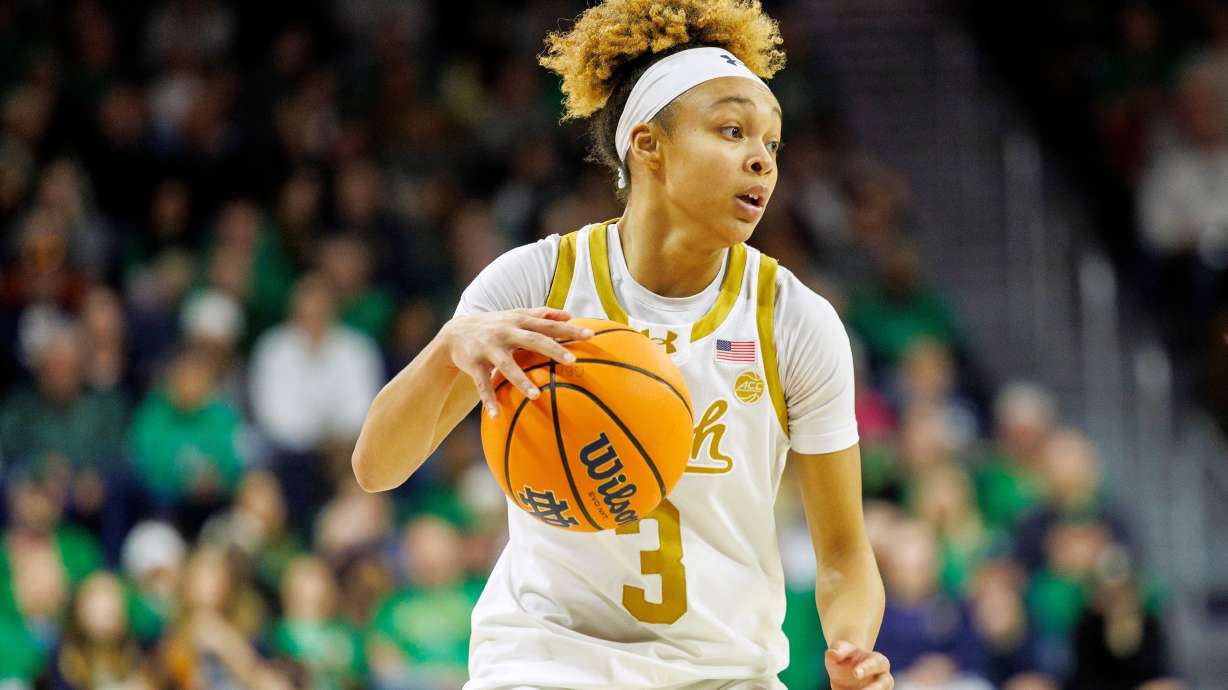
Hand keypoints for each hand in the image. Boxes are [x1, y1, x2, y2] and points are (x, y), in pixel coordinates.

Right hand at [441, 307, 593, 416]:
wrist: (455, 331)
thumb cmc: (495, 325)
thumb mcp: (516, 315)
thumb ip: (542, 314)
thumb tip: (570, 315)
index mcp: (518, 321)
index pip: (547, 324)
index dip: (569, 330)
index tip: (591, 336)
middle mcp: (504, 332)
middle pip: (532, 340)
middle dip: (552, 349)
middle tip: (572, 360)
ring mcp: (488, 348)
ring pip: (506, 365)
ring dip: (520, 380)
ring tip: (536, 396)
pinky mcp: (474, 364)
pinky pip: (482, 385)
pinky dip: (488, 400)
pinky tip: (496, 416)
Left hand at [825, 640, 892, 689]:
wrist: (844, 668)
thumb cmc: (843, 655)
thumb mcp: (839, 650)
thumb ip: (837, 651)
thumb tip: (832, 654)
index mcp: (877, 660)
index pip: (875, 663)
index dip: (866, 668)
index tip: (855, 673)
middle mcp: (883, 676)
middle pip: (884, 683)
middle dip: (874, 689)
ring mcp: (880, 689)